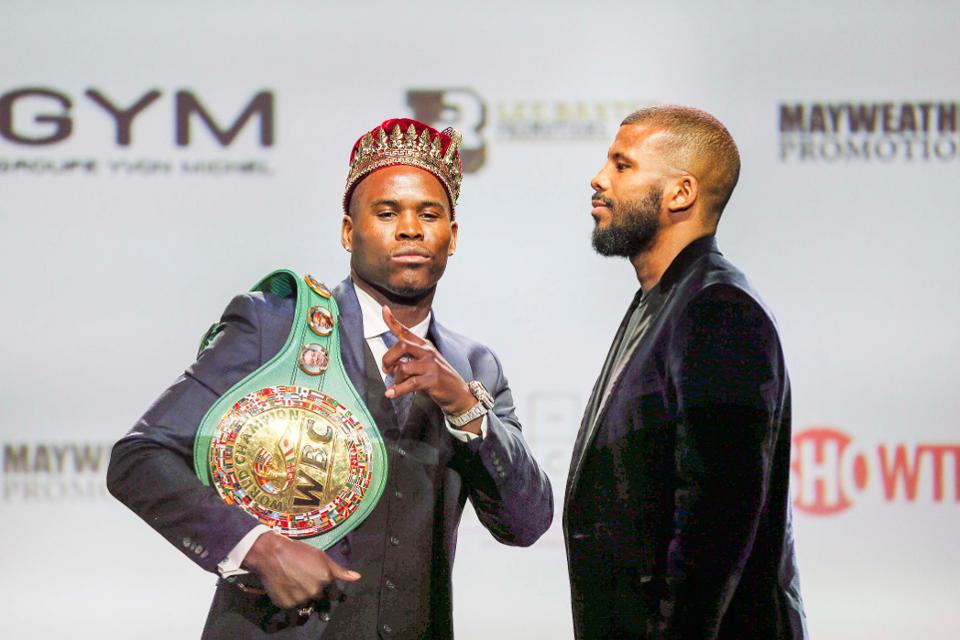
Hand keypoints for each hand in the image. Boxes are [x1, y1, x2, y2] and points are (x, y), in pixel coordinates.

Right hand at [242, 532, 359, 608]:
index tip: (324, 587)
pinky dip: (291, 601)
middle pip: (320, 600)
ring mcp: (300, 600)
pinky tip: (287, 589)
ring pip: (306, 604)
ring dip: (303, 599)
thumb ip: (339, 570)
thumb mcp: (321, 556)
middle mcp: (314, 592)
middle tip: (306, 582)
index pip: (334, 595)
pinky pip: (292, 608)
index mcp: (325, 579)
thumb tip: (357, 577)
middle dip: (316, 594)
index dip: (329, 591)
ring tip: (295, 585)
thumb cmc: (298, 551)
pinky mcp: (286, 605)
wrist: (271, 554)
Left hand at [381, 306, 476, 418]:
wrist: (458, 392)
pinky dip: (398, 389)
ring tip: (396, 385)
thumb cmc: (438, 378)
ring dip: (396, 378)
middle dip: (388, 358)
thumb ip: (408, 361)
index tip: (384, 309)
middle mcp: (428, 352)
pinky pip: (410, 383)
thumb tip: (389, 367)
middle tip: (386, 369)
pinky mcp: (432, 380)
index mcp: (425, 345)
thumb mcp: (425, 364)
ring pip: (403, 367)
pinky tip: (391, 393)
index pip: (406, 331)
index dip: (393, 321)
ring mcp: (431, 365)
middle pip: (401, 346)